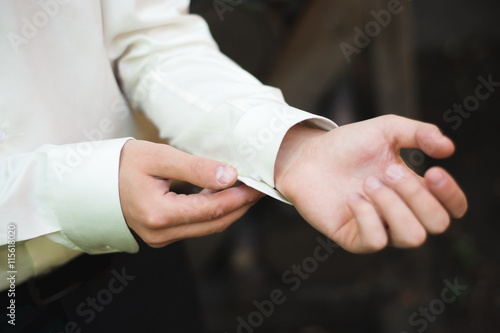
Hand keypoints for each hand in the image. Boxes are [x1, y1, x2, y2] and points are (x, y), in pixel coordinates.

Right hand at [119, 140, 263, 247]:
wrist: (94, 181)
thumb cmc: (124, 164)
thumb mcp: (160, 158)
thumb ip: (196, 167)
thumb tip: (230, 176)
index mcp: (159, 215)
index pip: (212, 209)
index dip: (240, 197)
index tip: (259, 184)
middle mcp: (160, 234)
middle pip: (214, 223)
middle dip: (240, 206)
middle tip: (260, 188)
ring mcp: (160, 238)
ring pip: (207, 227)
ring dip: (229, 210)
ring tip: (247, 190)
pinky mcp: (162, 236)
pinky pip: (196, 226)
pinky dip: (213, 212)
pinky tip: (224, 195)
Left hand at [274, 115, 467, 252]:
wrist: (307, 156)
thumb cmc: (348, 145)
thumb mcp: (386, 130)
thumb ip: (419, 133)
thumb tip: (449, 148)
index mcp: (414, 191)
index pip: (452, 209)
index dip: (452, 196)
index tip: (434, 172)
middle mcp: (401, 214)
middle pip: (437, 224)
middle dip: (416, 195)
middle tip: (388, 172)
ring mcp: (379, 229)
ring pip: (412, 237)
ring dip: (393, 206)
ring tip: (367, 183)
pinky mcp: (354, 239)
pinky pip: (376, 241)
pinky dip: (368, 216)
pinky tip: (352, 198)